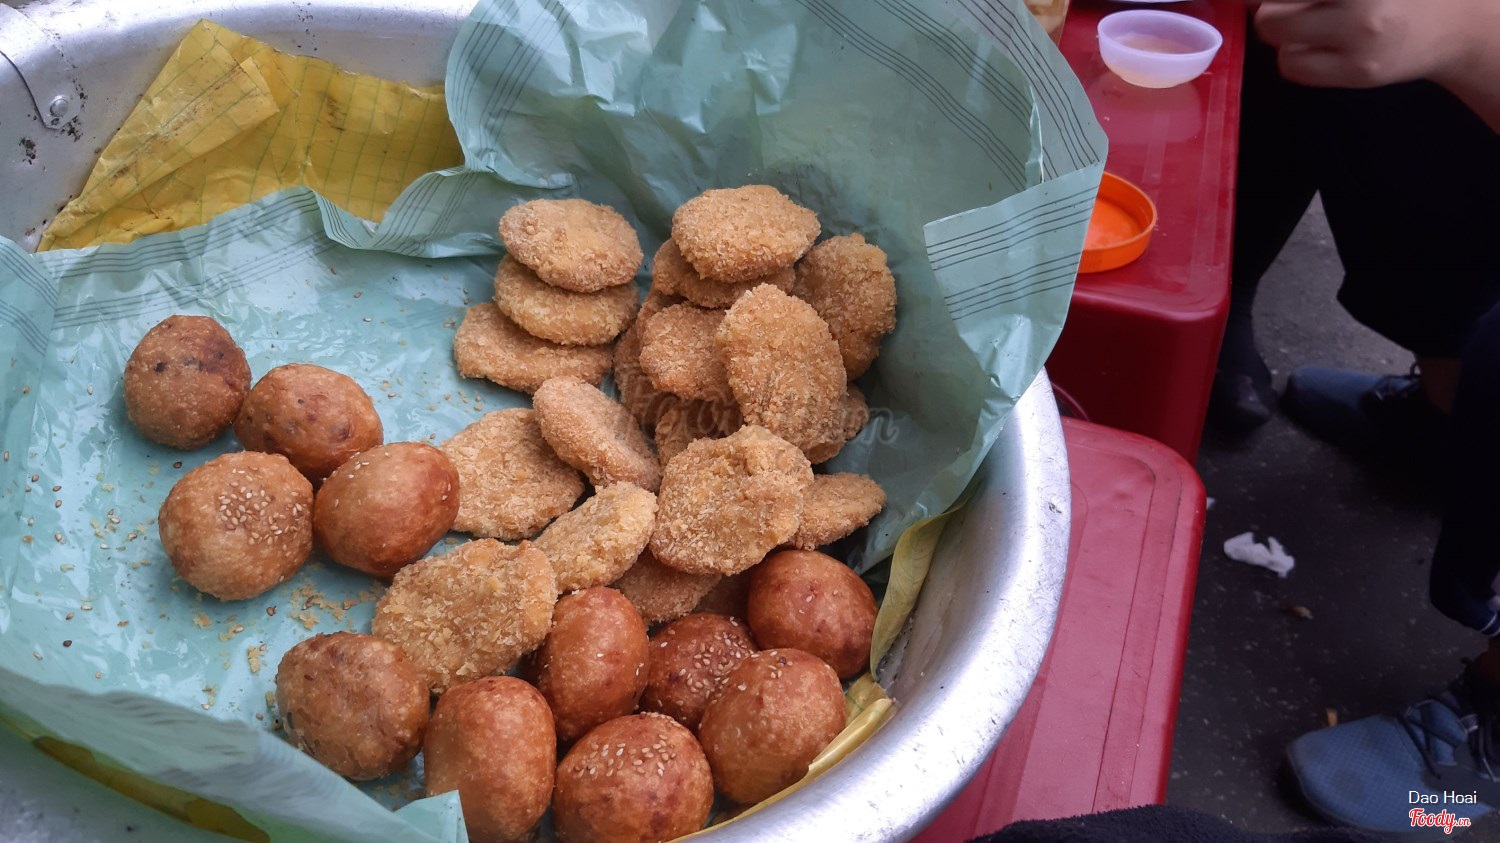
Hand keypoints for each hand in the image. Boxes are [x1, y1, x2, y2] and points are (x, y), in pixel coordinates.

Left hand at [1253, 0, 1499, 89]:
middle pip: (1270, 13)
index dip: (1255, 0)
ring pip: (1276, 38)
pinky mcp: (1358, 73)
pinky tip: (1319, 45)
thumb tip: (1251, 2)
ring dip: (1282, 31)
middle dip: (1270, 9)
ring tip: (1310, 23)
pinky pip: (1293, 67)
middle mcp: (1360, 4)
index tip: (1253, 3)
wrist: (1450, 26)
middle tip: (1287, 9)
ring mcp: (1360, 39)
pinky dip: (1294, 55)